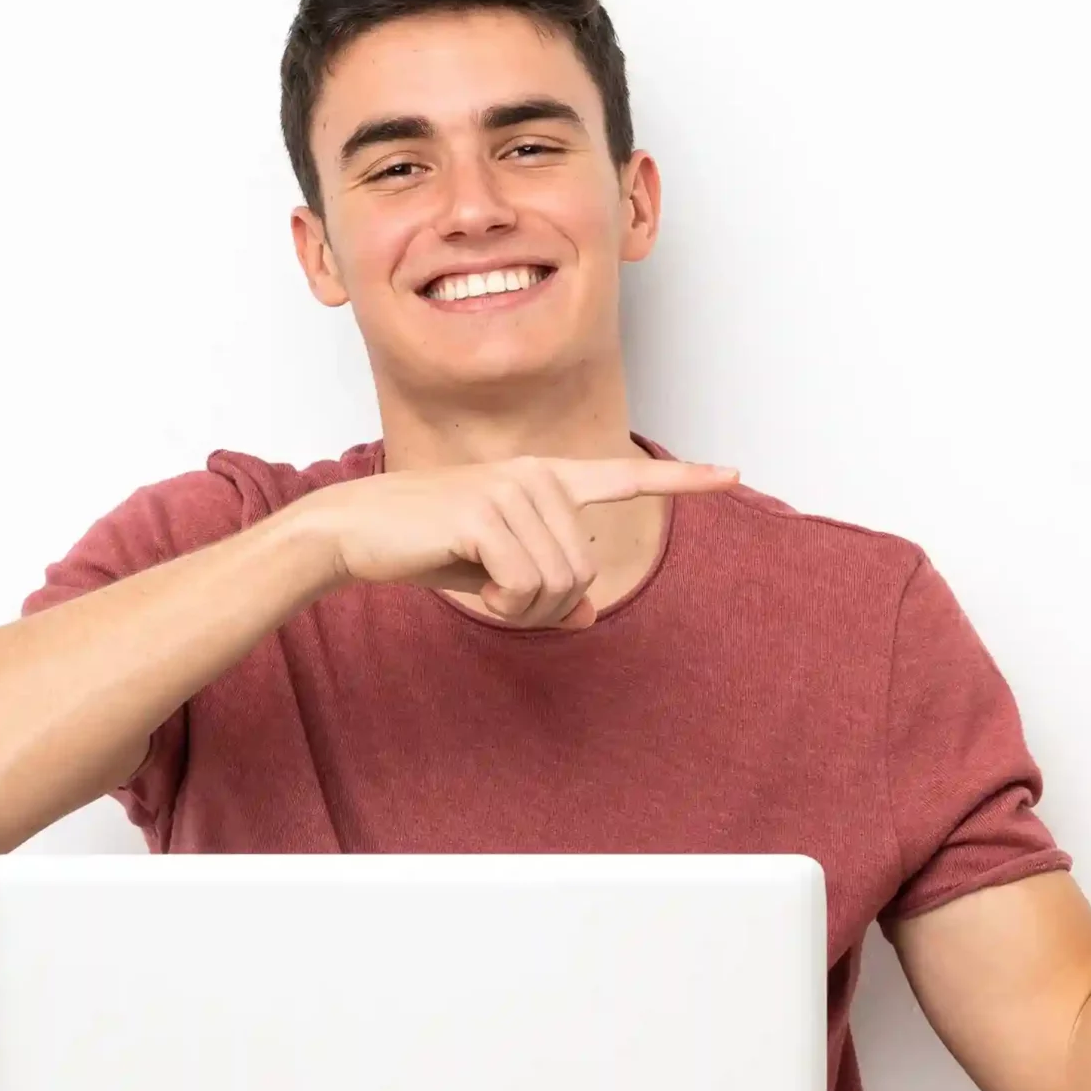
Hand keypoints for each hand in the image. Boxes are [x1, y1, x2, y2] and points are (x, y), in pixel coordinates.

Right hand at [305, 451, 742, 629]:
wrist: (357, 530)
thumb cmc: (425, 546)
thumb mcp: (494, 570)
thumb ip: (545, 587)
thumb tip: (587, 616)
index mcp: (544, 478)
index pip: (624, 478)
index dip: (682, 481)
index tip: (732, 474)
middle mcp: (536, 476)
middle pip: (584, 570)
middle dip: (548, 606)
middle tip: (502, 601)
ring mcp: (513, 490)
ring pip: (560, 584)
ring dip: (523, 610)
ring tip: (484, 590)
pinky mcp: (486, 514)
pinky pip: (526, 587)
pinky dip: (503, 606)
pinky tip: (474, 588)